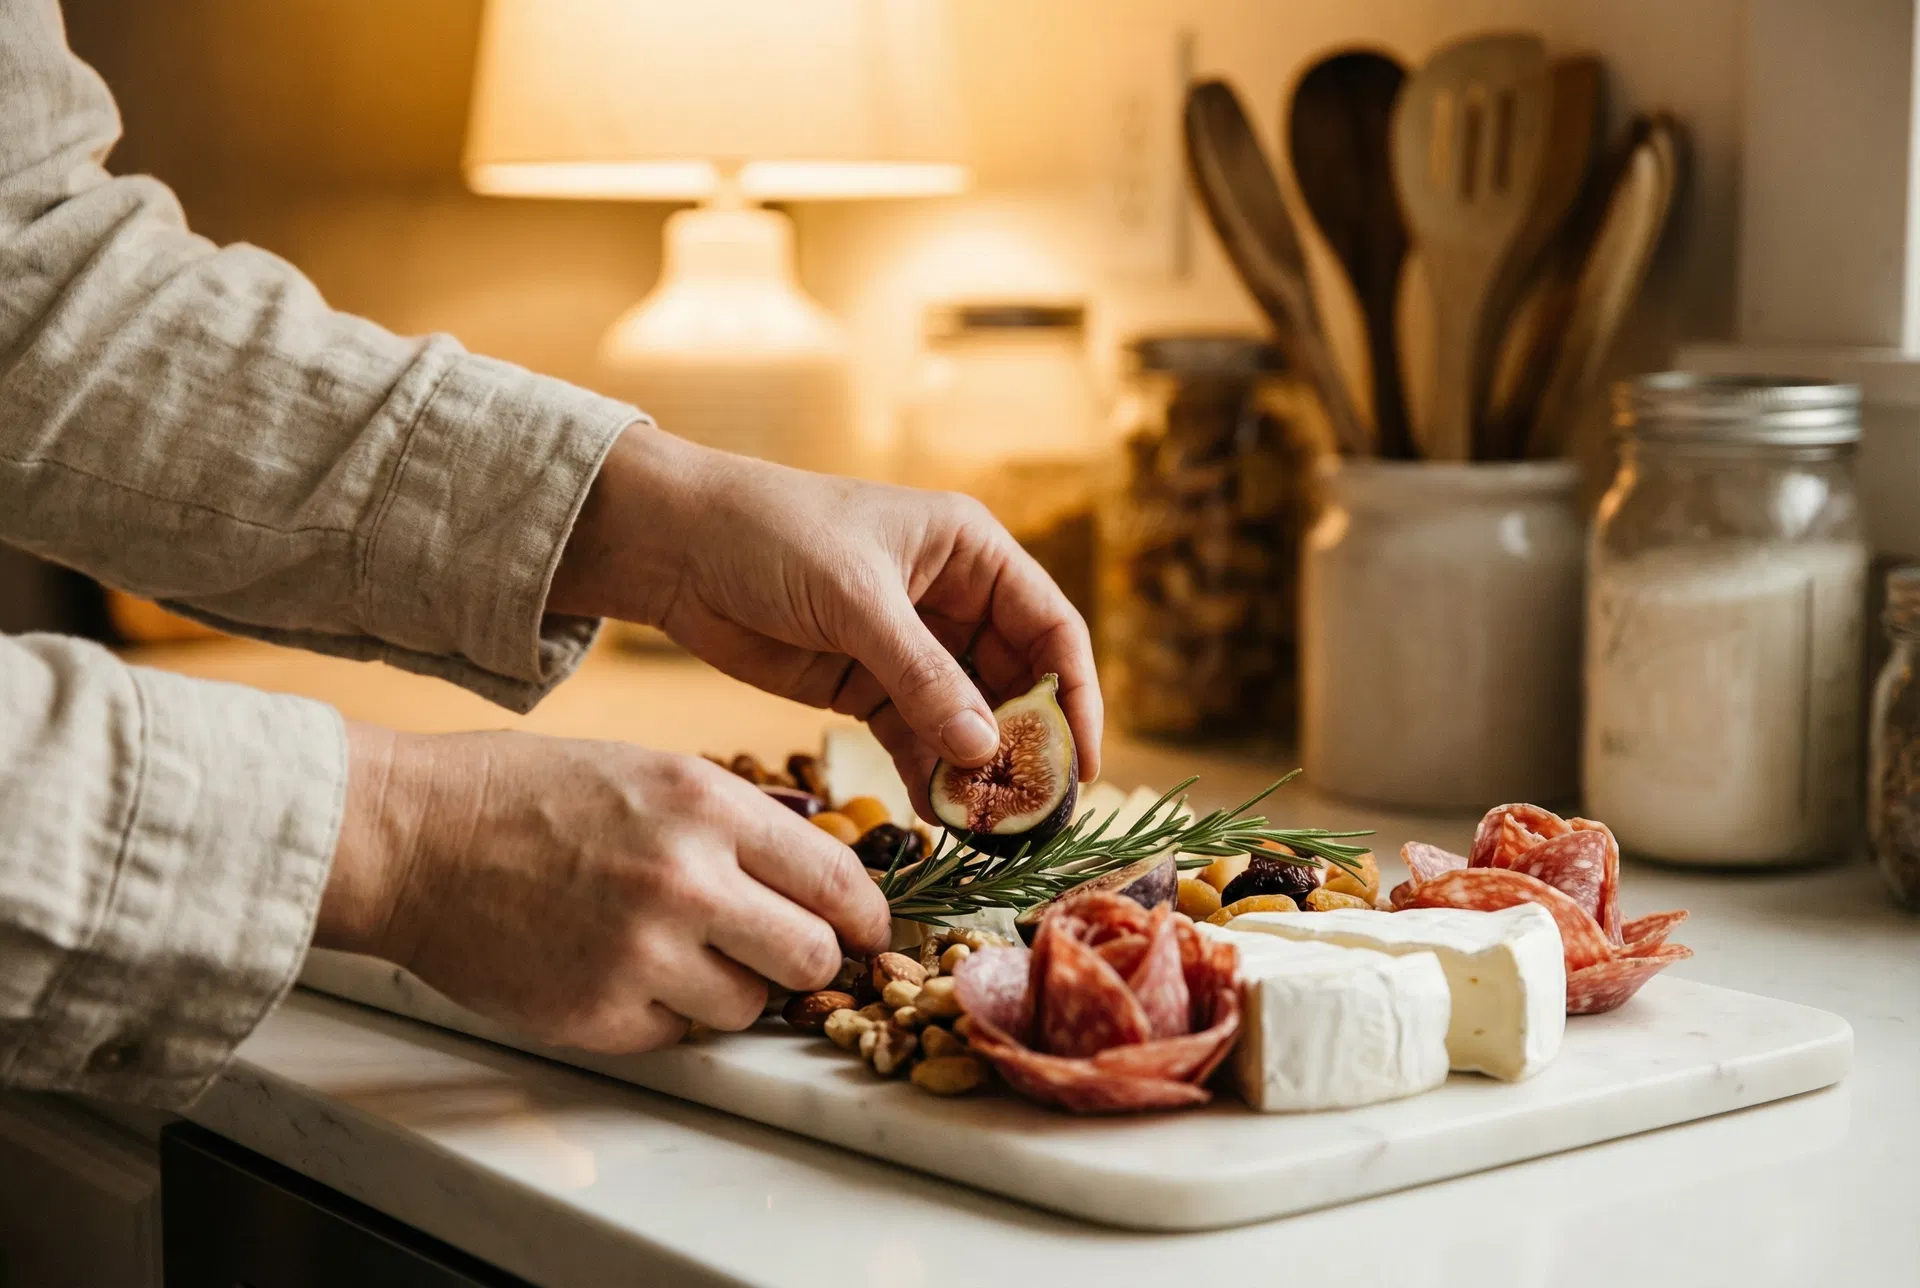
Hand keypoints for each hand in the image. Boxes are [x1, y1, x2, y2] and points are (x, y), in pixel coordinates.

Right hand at [315, 722, 889, 1051]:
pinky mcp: (599, 1014)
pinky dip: (667, 1013)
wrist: (414, 838)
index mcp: (706, 806)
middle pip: (814, 956)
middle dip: (810, 962)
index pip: (838, 880)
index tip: (869, 931)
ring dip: (733, 990)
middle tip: (784, 954)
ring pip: (750, 1007)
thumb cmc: (530, 795)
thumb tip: (820, 877)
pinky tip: (623, 970)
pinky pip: (679, 1035)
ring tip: (680, 952)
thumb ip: (739, 823)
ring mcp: (642, 954)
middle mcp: (686, 879)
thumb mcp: (652, 772)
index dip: (866, 916)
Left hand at [549, 425, 1102, 810]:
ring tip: (987, 829)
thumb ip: (923, 675)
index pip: (1052, 628)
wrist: (674, 547)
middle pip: (1018, 683)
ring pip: (968, 719)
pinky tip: (936, 816)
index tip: (1079, 765)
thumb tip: (985, 749)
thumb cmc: (772, 536)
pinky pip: (917, 739)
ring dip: (978, 771)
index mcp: (972, 552)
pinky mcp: (867, 686)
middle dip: (1026, 747)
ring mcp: (912, 648)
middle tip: (1033, 816)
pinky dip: (929, 776)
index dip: (1075, 697)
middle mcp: (954, 599)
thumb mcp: (855, 600)